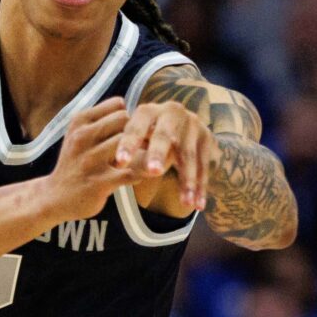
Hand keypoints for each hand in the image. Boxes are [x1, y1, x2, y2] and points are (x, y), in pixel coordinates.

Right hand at [44, 97, 134, 221]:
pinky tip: (139, 175)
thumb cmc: (75, 162)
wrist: (56, 197)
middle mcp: (82, 137)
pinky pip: (131, 172)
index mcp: (79, 121)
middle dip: (135, 131)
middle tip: (140, 145)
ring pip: (127, 143)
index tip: (131, 130)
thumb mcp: (78, 134)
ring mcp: (90, 160)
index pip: (118, 105)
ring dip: (140, 151)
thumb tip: (125, 104)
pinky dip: (141, 172)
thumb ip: (99, 119)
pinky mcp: (99, 182)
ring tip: (143, 158)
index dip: (128, 117)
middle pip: (124, 119)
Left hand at [115, 99, 215, 213]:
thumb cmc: (150, 138)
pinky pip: (204, 166)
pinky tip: (198, 205)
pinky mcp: (208, 139)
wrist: (187, 131)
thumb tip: (108, 168)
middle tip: (152, 172)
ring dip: (187, 180)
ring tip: (185, 203)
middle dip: (159, 154)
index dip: (128, 143)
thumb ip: (125, 147)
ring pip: (188, 155)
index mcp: (149, 111)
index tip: (119, 163)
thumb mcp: (138, 138)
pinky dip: (201, 187)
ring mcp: (193, 125)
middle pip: (165, 135)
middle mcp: (172, 113)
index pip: (136, 125)